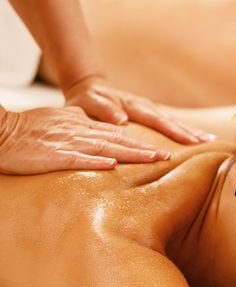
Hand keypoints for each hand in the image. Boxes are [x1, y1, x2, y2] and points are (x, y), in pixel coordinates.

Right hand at [0, 106, 170, 174]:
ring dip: (130, 154)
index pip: (117, 133)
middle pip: (119, 139)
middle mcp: (80, 131)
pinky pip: (76, 159)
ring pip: (105, 147)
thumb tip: (97, 129)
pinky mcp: (52, 155)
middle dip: (145, 148)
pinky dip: (94, 162)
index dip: (140, 141)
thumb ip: (80, 124)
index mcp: (82, 125)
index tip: (160, 149)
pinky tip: (112, 166)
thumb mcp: (59, 121)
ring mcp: (67, 143)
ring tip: (153, 160)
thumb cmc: (28, 128)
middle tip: (168, 156)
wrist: (1, 130)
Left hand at [64, 76, 212, 144]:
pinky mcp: (150, 113)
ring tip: (210, 140)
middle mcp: (145, 105)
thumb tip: (122, 120)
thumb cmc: (86, 99)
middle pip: (171, 120)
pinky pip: (169, 122)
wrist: (89, 87)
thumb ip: (103, 109)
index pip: (157, 120)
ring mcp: (149, 108)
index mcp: (133, 104)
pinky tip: (196, 137)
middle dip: (190, 131)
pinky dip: (183, 129)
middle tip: (209, 142)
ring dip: (191, 129)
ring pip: (173, 120)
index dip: (174, 131)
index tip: (190, 142)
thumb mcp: (88, 102)